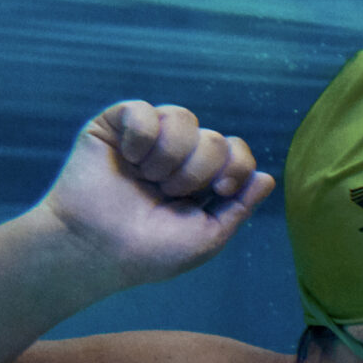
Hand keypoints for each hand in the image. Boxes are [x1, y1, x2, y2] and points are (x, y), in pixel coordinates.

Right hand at [34, 101, 274, 286]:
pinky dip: (141, 137)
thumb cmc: (149, 252)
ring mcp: (147, 138)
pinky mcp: (114, 126)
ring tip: (149, 179)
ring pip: (182, 118)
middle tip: (169, 194)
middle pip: (213, 138)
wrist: (95, 249)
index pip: (236, 151)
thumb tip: (267, 177)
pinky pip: (143, 110)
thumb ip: (239, 207)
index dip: (236, 165)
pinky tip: (128, 159)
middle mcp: (177, 155)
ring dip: (170, 155)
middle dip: (198, 170)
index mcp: (201, 180)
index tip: (220, 190)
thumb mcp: (207, 237)